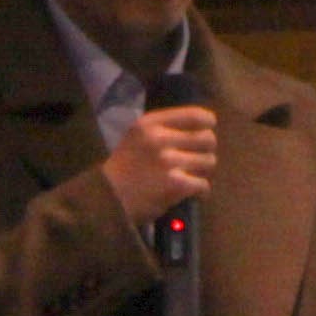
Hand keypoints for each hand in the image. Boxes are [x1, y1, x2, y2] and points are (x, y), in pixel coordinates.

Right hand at [102, 106, 218, 238]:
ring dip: (202, 171)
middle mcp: (160, 139)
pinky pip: (203, 184)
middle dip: (204, 151)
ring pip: (209, 162)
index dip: (207, 125)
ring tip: (188, 176)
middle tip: (194, 161)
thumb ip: (166, 127)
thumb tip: (204, 125)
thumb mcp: (138, 136)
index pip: (197, 115)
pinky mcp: (175, 184)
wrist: (105, 199)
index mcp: (150, 123)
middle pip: (208, 139)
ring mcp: (168, 161)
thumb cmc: (125, 167)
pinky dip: (199, 191)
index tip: (204, 132)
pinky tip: (189, 192)